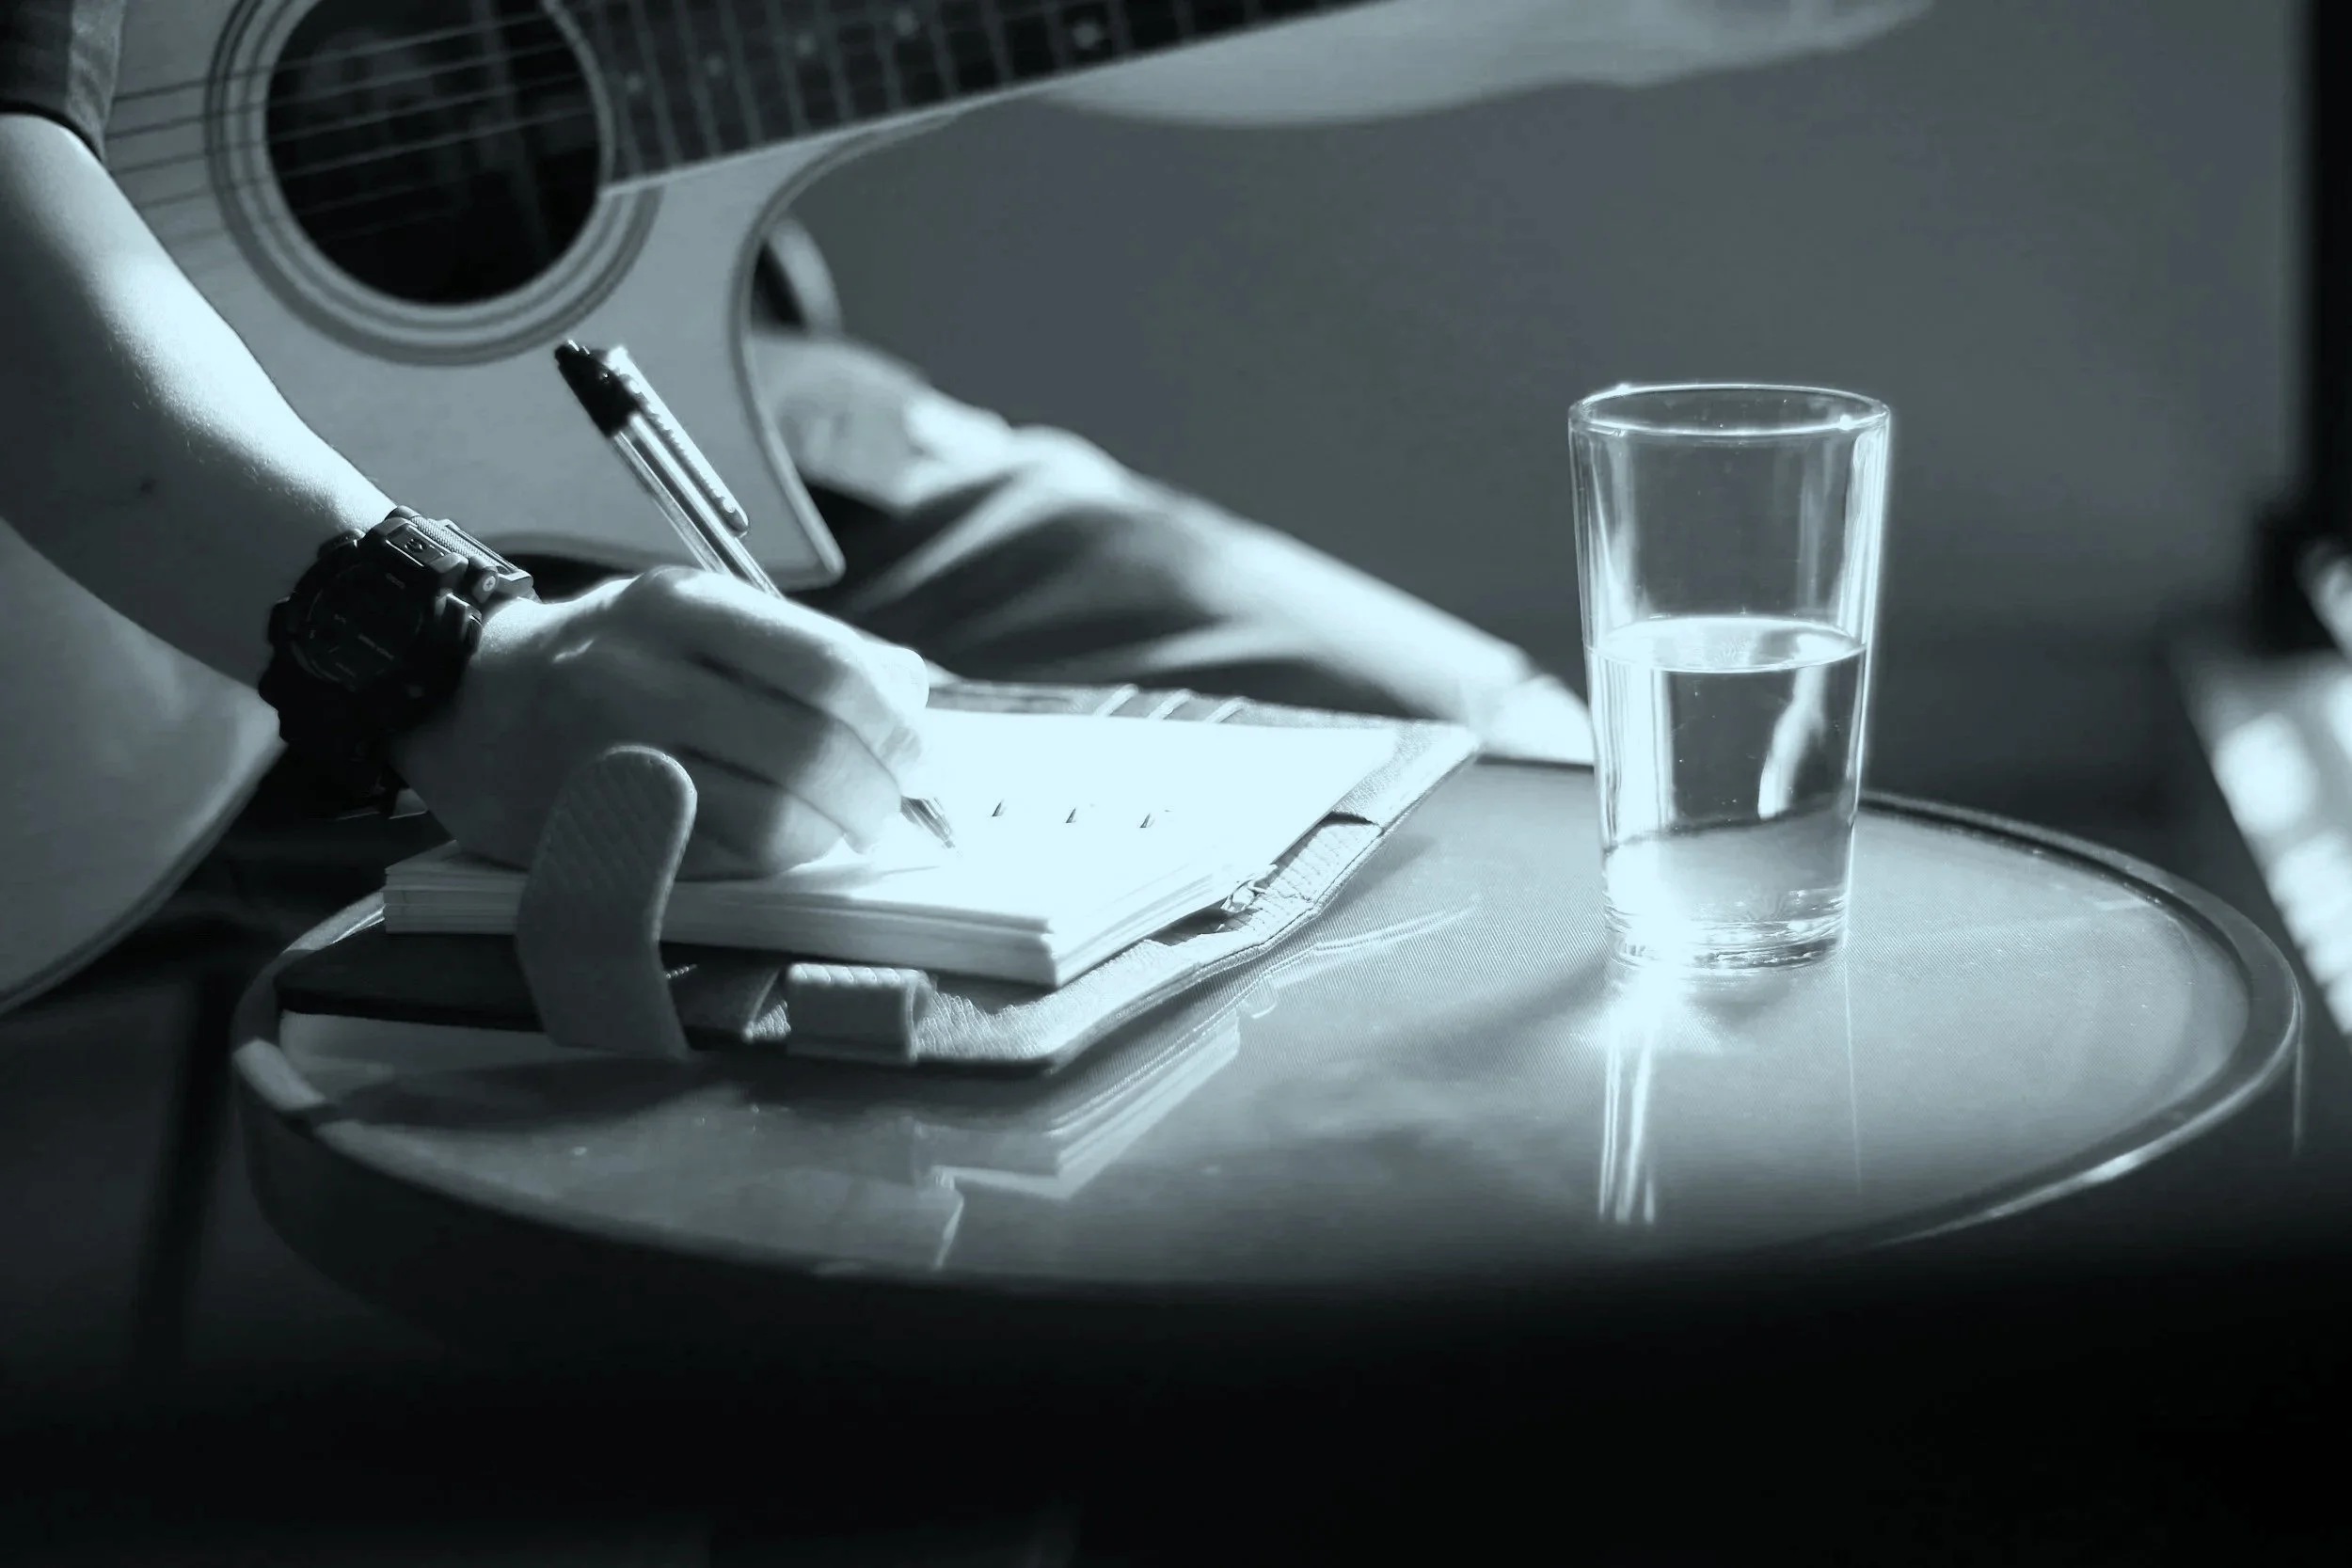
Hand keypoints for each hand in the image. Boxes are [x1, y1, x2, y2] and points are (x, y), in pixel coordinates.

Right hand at [390, 567, 929, 877]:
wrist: (464, 701)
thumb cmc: (605, 663)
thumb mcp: (692, 617)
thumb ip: (799, 646)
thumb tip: (912, 691)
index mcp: (681, 605)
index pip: (828, 667)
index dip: (895, 721)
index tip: (918, 750)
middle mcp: (642, 672)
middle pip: (811, 747)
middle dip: (876, 788)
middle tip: (889, 803)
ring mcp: (614, 754)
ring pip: (774, 815)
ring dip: (830, 833)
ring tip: (838, 826)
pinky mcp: (598, 826)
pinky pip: (720, 859)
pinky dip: (770, 858)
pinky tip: (772, 843)